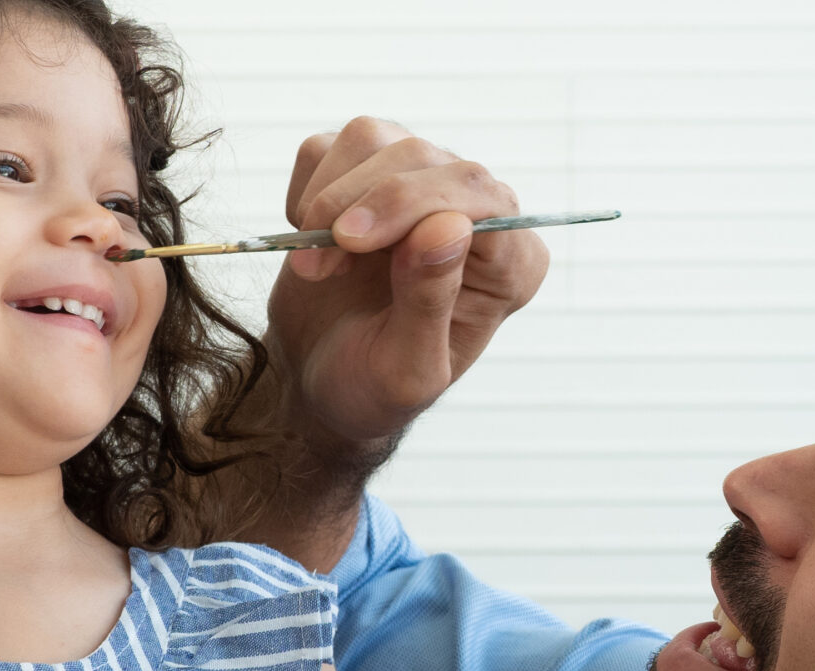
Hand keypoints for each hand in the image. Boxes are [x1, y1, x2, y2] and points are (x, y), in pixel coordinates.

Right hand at [266, 116, 550, 454]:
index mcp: (509, 264)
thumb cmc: (372, 387)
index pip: (483, 196)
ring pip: (374, 139)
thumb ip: (431, 302)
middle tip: (314, 265)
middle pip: (424, 157)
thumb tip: (449, 227)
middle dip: (361, 204)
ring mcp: (419, 184)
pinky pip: (328, 147)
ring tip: (315, 266)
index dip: (414, 203)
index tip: (349, 241)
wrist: (318, 381)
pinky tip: (310, 242)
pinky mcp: (366, 172)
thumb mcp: (406, 370)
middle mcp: (475, 214)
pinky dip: (305, 192)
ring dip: (327, 201)